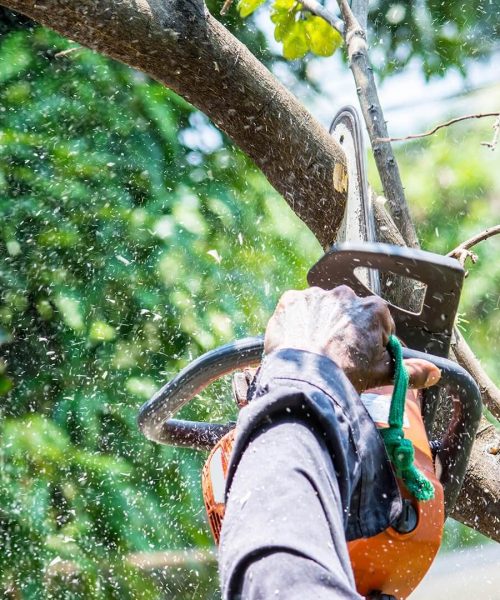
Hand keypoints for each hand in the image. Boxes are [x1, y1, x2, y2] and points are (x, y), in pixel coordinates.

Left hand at [264, 286, 440, 392]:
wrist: (305, 379)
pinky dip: (295, 323)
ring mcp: (316, 295)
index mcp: (374, 308)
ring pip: (321, 309)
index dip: (371, 342)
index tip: (360, 358)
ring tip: (313, 351)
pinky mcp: (291, 300)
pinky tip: (296, 342)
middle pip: (349, 313)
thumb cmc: (346, 375)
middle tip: (335, 356)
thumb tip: (433, 373)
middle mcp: (346, 294)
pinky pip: (295, 309)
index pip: (378, 323)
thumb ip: (411, 370)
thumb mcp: (383, 374)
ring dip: (319, 324)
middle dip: (345, 330)